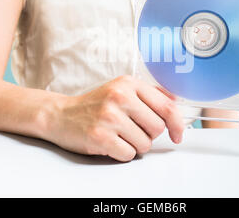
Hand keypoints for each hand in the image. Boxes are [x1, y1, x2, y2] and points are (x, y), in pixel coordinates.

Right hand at [42, 75, 184, 161]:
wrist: (60, 115)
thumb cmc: (94, 105)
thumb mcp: (121, 89)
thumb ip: (149, 94)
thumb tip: (176, 101)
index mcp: (128, 84)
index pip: (166, 106)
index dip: (177, 124)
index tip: (178, 133)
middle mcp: (120, 97)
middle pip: (157, 128)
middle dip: (149, 134)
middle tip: (132, 130)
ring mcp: (109, 116)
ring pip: (145, 144)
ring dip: (135, 145)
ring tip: (119, 135)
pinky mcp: (100, 136)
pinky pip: (129, 154)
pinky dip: (122, 153)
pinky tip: (111, 143)